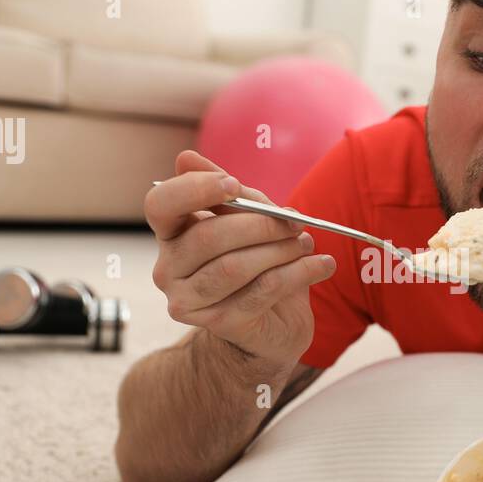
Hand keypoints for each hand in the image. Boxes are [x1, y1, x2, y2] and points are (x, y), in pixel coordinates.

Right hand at [147, 150, 336, 363]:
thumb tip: (186, 157)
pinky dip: (299, 273)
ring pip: (234, 267)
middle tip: (295, 222)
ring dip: (280, 250)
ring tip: (307, 243)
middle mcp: (169, 269)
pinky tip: (322, 264)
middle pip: (208, 236)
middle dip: (260, 224)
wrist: (272, 324)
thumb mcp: (250, 219)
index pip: (160, 205)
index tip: (235, 185)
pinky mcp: (220, 323)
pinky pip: (262, 290)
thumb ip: (228, 191)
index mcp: (171, 234)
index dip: (195, 190)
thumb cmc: (258, 263)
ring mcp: (189, 300)